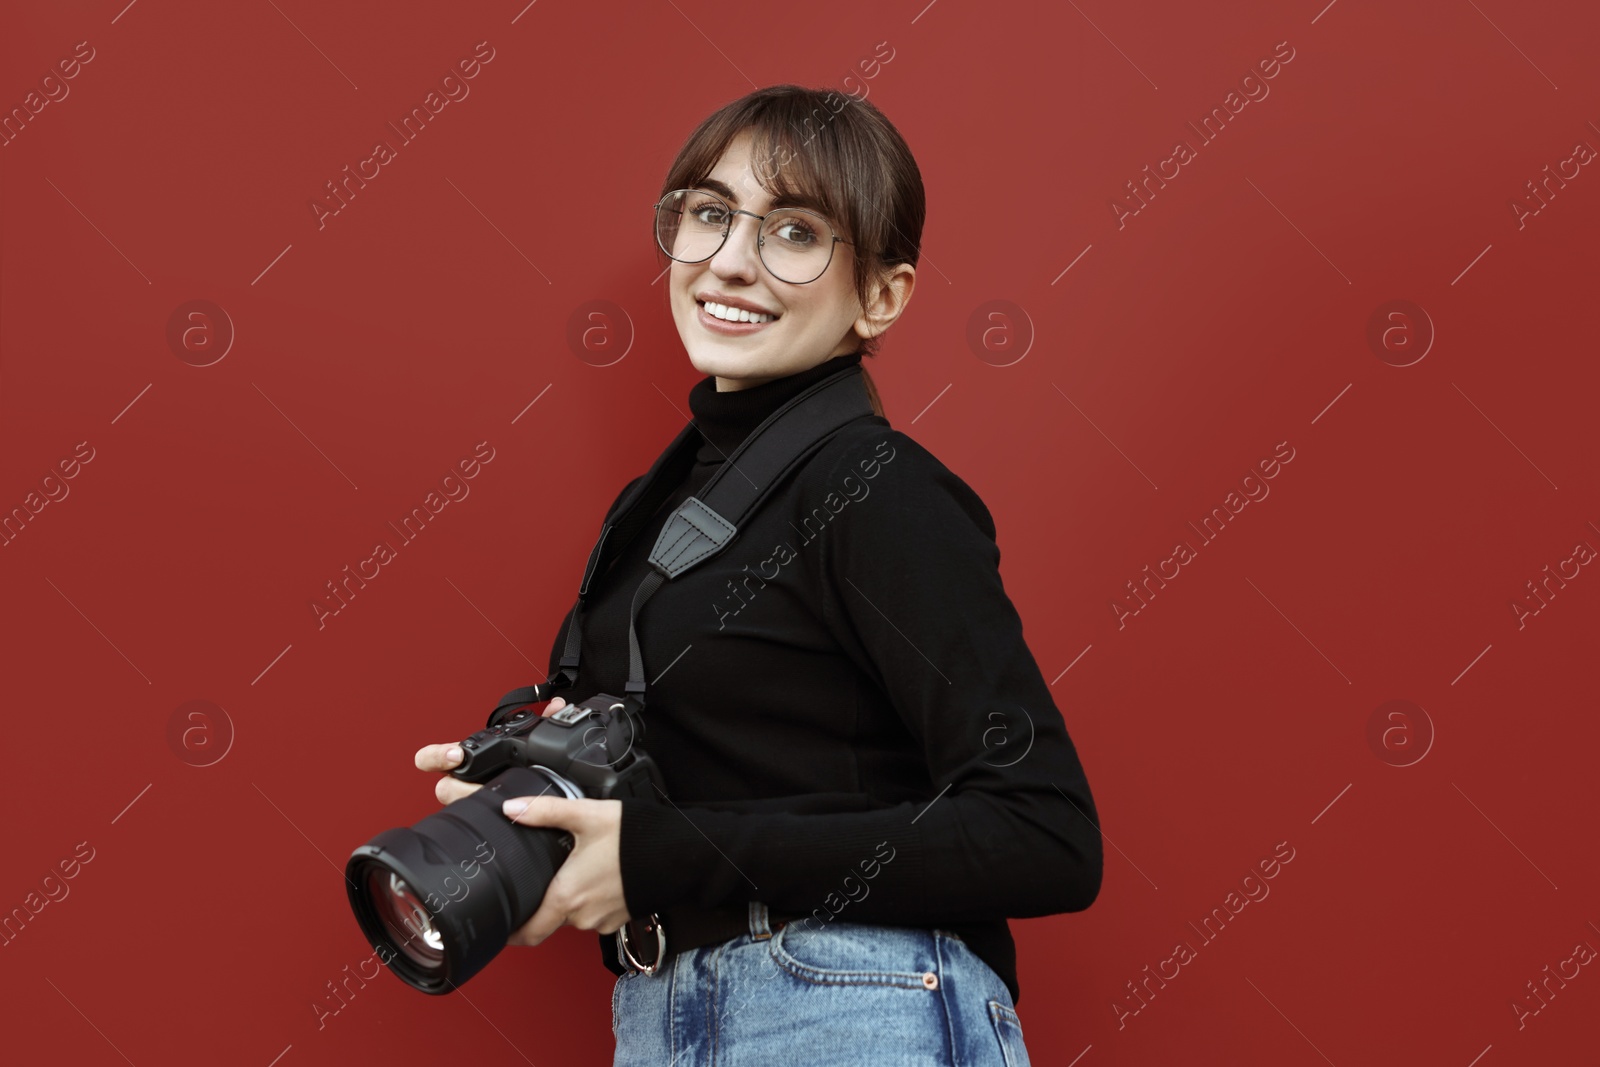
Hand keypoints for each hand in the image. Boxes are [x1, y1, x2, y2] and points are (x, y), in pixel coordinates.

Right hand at [413, 696, 572, 805]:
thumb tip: (558, 705)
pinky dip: (493, 814)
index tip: (456, 755)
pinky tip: (511, 810)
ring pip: (461, 807)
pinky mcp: (485, 819)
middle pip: (445, 788)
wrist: (541, 796)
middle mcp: (464, 783)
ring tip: (494, 797)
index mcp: (468, 761)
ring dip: (477, 800)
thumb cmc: (526, 767)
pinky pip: (481, 820)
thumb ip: (544, 720)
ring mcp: (473, 802)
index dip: (436, 756)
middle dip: (459, 787)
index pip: (431, 759)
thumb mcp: (535, 742)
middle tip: (474, 785)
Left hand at [500, 794, 629, 943]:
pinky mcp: (621, 917)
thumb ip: (545, 812)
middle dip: (545, 899)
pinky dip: (593, 897)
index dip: (511, 933)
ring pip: (575, 914)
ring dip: (572, 897)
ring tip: (577, 869)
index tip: (502, 925)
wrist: (678, 853)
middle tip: (544, 875)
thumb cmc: (635, 838)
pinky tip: (599, 875)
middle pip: (550, 918)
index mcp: (567, 896)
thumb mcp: (586, 815)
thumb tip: (512, 808)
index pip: (528, 933)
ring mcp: (604, 919)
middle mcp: (583, 916)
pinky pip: (596, 913)